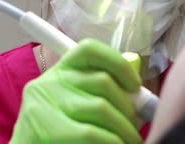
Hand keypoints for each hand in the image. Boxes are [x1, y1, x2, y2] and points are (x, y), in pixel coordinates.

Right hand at [10, 39, 142, 143]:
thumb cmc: (58, 133)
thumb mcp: (74, 105)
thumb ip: (100, 93)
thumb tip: (138, 94)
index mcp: (59, 72)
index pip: (89, 50)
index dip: (118, 63)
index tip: (135, 85)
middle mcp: (49, 82)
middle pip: (103, 81)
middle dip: (129, 106)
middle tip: (135, 125)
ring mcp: (46, 104)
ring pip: (102, 108)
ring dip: (125, 129)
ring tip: (130, 141)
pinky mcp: (48, 129)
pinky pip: (94, 134)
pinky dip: (114, 142)